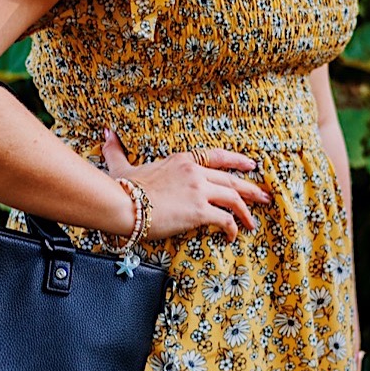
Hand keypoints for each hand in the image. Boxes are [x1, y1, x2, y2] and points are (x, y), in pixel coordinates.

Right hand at [101, 129, 270, 241]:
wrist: (122, 203)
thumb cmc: (121, 188)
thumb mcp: (122, 165)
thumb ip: (117, 150)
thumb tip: (106, 134)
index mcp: (182, 160)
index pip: (217, 156)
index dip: (237, 161)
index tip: (252, 166)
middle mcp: (195, 172)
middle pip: (231, 179)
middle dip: (250, 189)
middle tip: (264, 197)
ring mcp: (198, 190)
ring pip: (233, 197)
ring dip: (246, 211)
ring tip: (253, 222)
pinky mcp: (199, 211)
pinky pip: (224, 219)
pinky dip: (231, 228)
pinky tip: (232, 236)